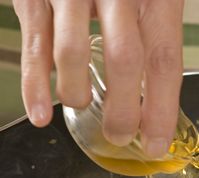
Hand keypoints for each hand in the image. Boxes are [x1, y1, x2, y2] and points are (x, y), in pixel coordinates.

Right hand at [13, 0, 184, 157]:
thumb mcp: (148, 0)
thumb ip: (154, 40)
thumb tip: (159, 105)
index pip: (165, 60)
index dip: (162, 108)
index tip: (157, 143)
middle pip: (124, 60)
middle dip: (123, 110)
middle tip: (120, 135)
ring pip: (74, 54)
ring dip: (77, 94)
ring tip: (82, 107)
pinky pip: (33, 47)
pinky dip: (34, 86)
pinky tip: (40, 113)